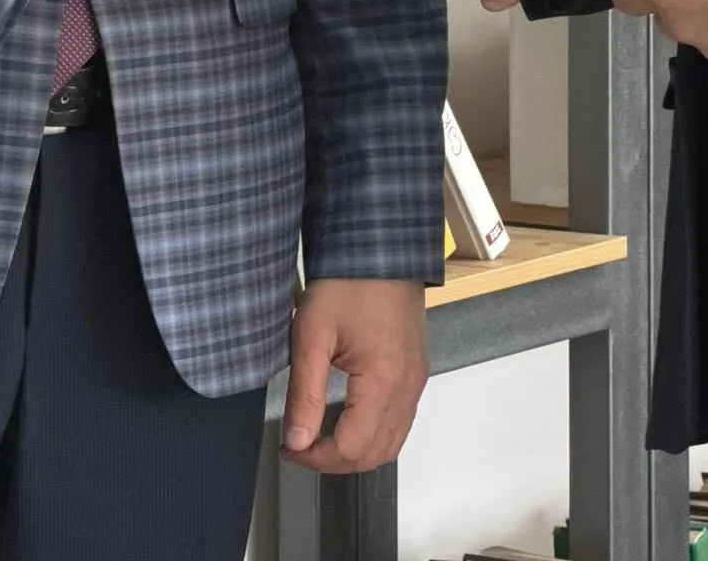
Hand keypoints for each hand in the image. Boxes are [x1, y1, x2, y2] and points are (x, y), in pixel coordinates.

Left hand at [281, 278, 427, 474]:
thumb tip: (296, 442)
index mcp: (385, 380)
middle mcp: (408, 386)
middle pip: (376, 454)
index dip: (316, 458)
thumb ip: (305, 393)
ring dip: (356, 451)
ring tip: (320, 436)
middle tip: (301, 446)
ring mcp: (417, 379)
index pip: (353, 448)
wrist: (381, 247)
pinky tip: (347, 418)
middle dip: (335, 460)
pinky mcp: (417, 370)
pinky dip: (374, 433)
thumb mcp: (312, 334)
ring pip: (391, 443)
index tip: (290, 446)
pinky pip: (400, 421)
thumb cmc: (347, 283)